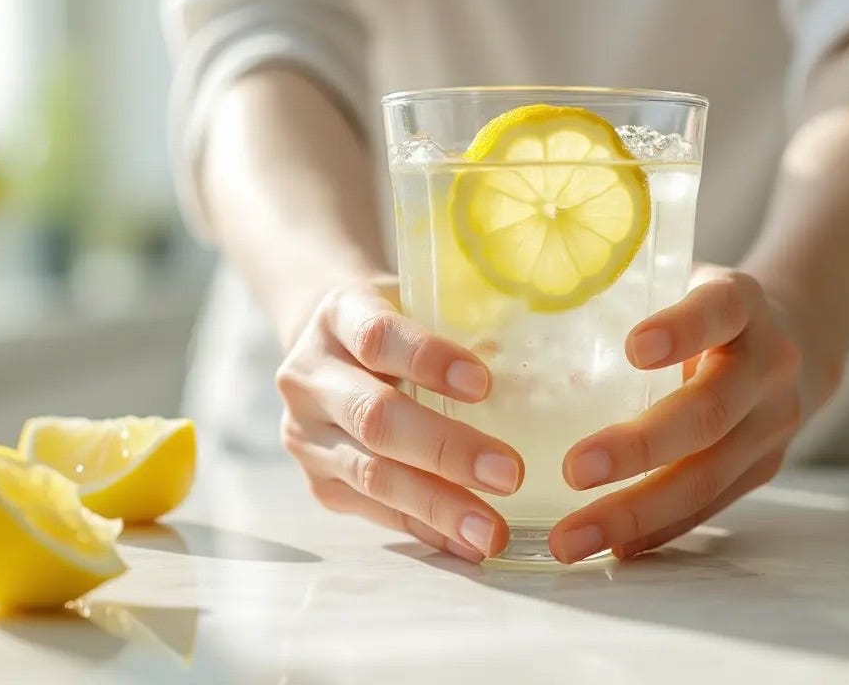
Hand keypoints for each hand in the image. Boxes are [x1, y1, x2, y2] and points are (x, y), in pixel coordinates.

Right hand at [276, 279, 523, 562]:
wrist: (325, 346)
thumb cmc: (396, 326)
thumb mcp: (420, 306)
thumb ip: (465, 332)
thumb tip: (542, 382)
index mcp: (338, 316)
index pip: (378, 337)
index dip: (428, 361)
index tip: (483, 385)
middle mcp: (309, 376)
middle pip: (375, 417)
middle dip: (445, 450)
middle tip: (509, 474)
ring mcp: (306, 435)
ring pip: (371, 475)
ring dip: (438, 505)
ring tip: (492, 531)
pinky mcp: (318, 482)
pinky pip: (374, 512)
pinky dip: (425, 528)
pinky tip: (467, 543)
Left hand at [548, 265, 805, 562]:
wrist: (790, 336)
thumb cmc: (697, 307)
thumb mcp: (673, 280)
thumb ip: (610, 303)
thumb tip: (489, 339)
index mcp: (742, 301)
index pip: (719, 310)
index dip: (682, 329)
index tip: (633, 348)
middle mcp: (769, 362)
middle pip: (710, 411)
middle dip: (641, 447)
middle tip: (575, 469)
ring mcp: (773, 422)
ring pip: (707, 475)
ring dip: (636, 511)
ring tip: (571, 536)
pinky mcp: (764, 468)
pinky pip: (708, 506)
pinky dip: (657, 529)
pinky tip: (611, 547)